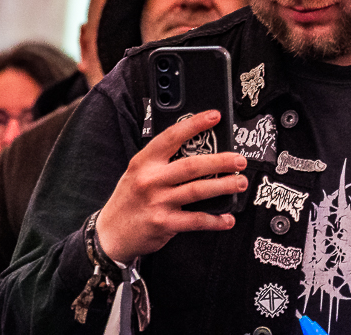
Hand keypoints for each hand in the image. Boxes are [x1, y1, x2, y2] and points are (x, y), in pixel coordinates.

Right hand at [94, 110, 247, 263]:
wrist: (110, 234)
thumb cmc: (128, 199)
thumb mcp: (137, 172)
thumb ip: (160, 161)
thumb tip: (195, 148)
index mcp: (144, 161)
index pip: (172, 137)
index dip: (194, 124)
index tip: (214, 117)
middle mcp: (151, 179)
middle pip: (192, 165)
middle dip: (221, 161)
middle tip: (239, 160)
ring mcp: (158, 202)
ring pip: (198, 190)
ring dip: (224, 186)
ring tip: (240, 182)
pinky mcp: (164, 223)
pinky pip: (195, 220)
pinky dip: (215, 220)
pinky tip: (227, 218)